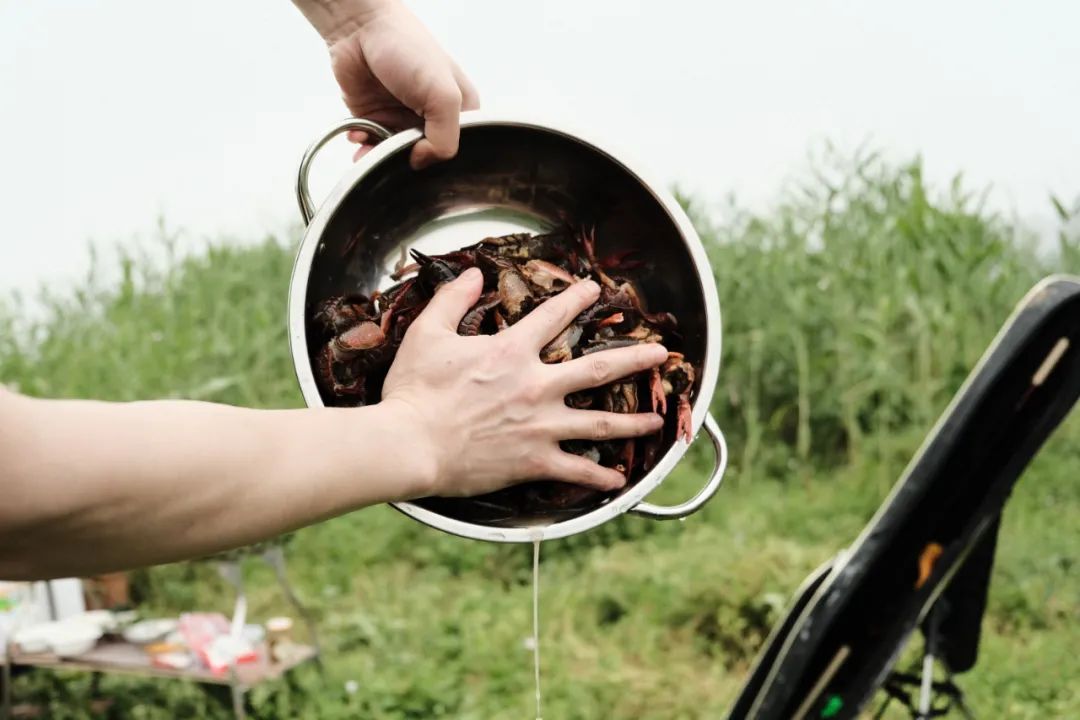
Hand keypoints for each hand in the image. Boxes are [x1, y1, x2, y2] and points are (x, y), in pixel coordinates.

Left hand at [327, 1, 479, 167]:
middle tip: (395, 156)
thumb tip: (422, 162)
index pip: (458, 150)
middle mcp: (432, 118)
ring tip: (371, 150)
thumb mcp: (443, 95)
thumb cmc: (408, 48)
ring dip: (381, 158)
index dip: (441, 158)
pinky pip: (371, 146)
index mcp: (460, 111)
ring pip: (396, 156)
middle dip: (408, 161)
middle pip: (425, 157)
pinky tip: (359, 135)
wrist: (360, 28)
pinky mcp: (376, 118)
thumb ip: (445, 137)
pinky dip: (364, 147)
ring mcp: (403, 119)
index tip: (423, 155)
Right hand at [381, 268, 667, 497]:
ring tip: (655, 422)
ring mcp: (540, 426)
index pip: (552, 317)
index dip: (576, 299)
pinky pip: (577, 469)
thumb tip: (476, 274)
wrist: (410, 444)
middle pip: (598, 369)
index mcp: (511, 352)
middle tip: (661, 355)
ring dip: (633, 422)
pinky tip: (620, 479)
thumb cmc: (414, 391)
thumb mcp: (427, 334)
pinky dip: (600, 476)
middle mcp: (536, 386)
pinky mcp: (534, 461)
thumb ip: (453, 300)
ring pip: (600, 423)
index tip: (594, 290)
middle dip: (634, 359)